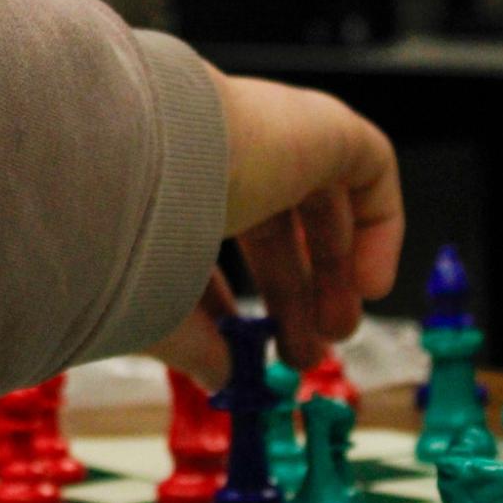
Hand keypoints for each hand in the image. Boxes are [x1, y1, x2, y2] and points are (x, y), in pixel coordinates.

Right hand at [147, 69, 403, 385]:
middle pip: (275, 229)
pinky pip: (370, 167)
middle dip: (294, 296)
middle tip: (304, 353)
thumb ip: (196, 343)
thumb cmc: (124, 234)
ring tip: (338, 331)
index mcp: (173, 181)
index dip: (233, 300)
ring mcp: (276, 132)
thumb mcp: (158, 308)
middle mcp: (225, 150)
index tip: (243, 353)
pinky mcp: (323, 125)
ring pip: (322, 205)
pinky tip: (368, 284)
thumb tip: (221, 377)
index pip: (214, 237)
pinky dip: (378, 226)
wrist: (135, 163)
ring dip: (335, 273)